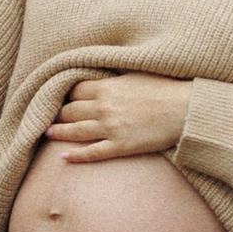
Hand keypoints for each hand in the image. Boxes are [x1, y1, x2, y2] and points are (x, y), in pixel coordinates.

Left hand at [44, 73, 193, 160]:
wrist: (185, 109)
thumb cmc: (165, 88)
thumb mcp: (136, 73)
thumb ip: (115, 76)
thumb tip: (102, 74)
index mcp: (107, 87)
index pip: (74, 90)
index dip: (65, 95)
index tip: (60, 98)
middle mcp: (104, 107)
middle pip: (70, 111)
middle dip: (58, 113)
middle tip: (49, 116)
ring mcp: (110, 128)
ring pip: (75, 131)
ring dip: (58, 132)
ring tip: (47, 132)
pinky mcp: (120, 146)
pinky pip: (92, 153)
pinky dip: (76, 156)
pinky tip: (64, 157)